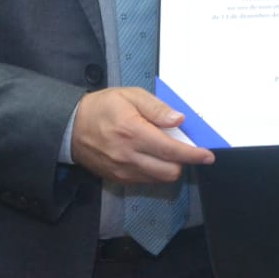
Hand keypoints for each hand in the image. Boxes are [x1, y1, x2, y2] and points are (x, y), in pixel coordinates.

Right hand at [70, 87, 215, 184]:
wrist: (70, 127)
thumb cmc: (103, 107)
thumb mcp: (131, 96)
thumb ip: (157, 108)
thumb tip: (179, 120)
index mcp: (133, 132)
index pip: (171, 150)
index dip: (193, 154)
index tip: (207, 155)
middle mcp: (128, 156)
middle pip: (169, 171)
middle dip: (183, 162)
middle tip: (183, 148)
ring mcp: (122, 170)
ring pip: (159, 179)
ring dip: (169, 167)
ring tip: (165, 151)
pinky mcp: (117, 179)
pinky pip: (146, 181)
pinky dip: (155, 172)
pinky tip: (151, 157)